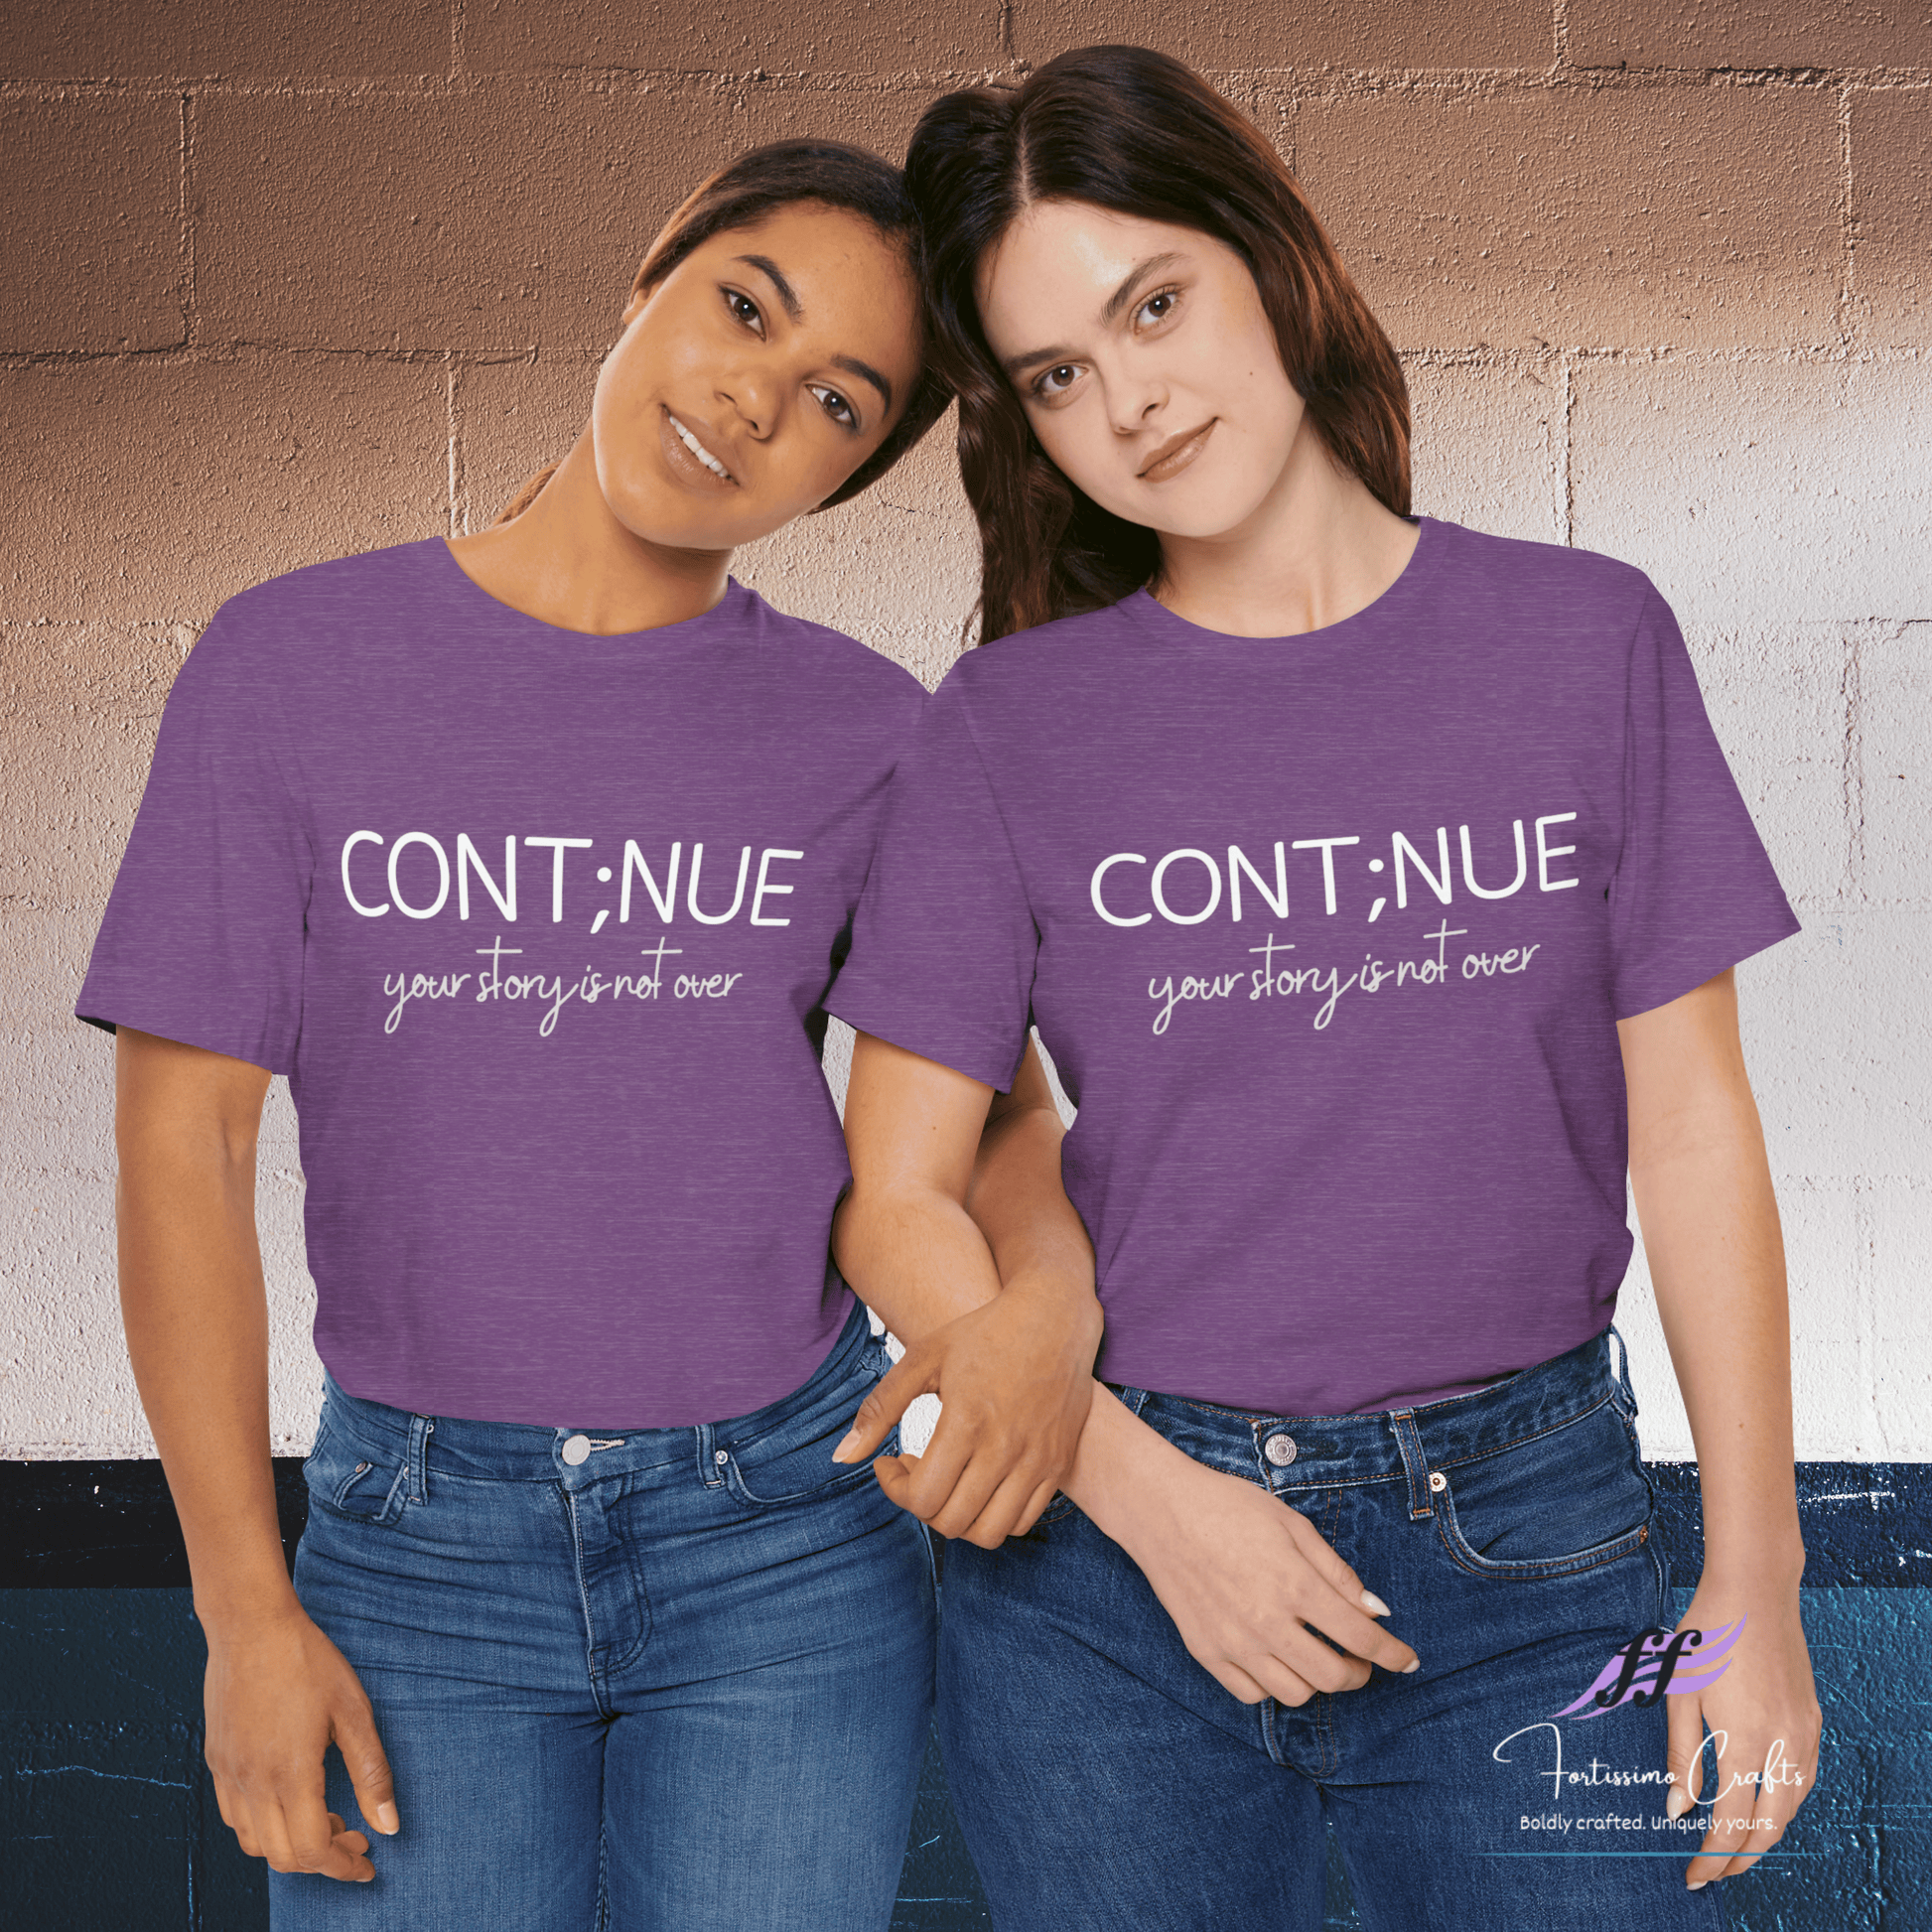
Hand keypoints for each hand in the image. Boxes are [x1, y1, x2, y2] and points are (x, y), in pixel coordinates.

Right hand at [202, 1602, 397, 1880]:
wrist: (250, 1626)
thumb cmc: (308, 1661)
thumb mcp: (353, 1711)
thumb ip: (372, 1772)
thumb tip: (390, 1825)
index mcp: (290, 1774)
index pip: (314, 1850)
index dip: (344, 1866)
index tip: (369, 1863)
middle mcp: (252, 1783)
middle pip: (284, 1856)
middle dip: (324, 1859)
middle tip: (356, 1838)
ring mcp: (228, 1774)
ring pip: (255, 1843)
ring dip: (292, 1846)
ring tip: (327, 1817)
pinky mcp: (217, 1761)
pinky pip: (235, 1817)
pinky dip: (264, 1827)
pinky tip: (291, 1800)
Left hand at [833, 1276, 1101, 1545]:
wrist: (1054, 1318)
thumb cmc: (983, 1333)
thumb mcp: (923, 1357)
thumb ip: (880, 1409)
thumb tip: (841, 1458)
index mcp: (968, 1421)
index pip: (923, 1498)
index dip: (895, 1488)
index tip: (890, 1460)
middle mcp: (1006, 1448)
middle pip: (952, 1522)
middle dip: (922, 1504)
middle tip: (917, 1470)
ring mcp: (1038, 1461)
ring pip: (990, 1533)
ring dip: (958, 1518)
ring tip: (948, 1482)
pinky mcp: (1058, 1465)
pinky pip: (1023, 1522)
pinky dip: (995, 1516)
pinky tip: (980, 1482)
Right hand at [1109, 1431, 1418, 1704]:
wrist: (1160, 1510)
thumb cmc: (1229, 1506)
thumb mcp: (1291, 1524)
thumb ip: (1336, 1571)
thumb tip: (1375, 1611)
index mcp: (1294, 1584)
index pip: (1360, 1637)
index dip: (1392, 1654)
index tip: (1407, 1660)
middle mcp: (1266, 1621)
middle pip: (1332, 1676)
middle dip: (1359, 1672)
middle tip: (1359, 1658)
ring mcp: (1233, 1642)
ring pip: (1295, 1693)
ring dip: (1317, 1681)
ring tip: (1317, 1657)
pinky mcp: (1206, 1652)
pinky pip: (1252, 1693)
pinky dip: (1273, 1684)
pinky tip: (1277, 1659)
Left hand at [1667, 1582, 1820, 1890]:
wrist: (1755, 1589)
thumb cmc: (1706, 1633)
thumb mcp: (1679, 1691)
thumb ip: (1680, 1754)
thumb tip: (1677, 1809)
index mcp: (1741, 1741)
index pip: (1730, 1822)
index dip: (1713, 1857)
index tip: (1695, 1877)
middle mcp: (1780, 1744)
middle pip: (1769, 1827)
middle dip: (1742, 1858)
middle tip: (1716, 1873)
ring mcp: (1802, 1733)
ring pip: (1793, 1807)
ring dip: (1767, 1835)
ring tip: (1738, 1847)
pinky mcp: (1812, 1720)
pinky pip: (1804, 1778)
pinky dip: (1786, 1803)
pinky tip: (1767, 1804)